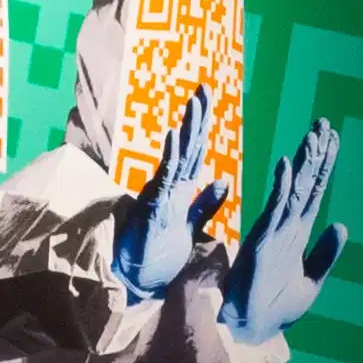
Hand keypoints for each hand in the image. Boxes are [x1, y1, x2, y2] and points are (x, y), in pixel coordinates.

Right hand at [111, 87, 223, 299]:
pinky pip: (164, 178)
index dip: (203, 126)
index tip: (208, 99)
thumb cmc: (160, 248)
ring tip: (194, 105)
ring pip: (178, 156)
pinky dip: (171, 157)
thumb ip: (206, 203)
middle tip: (204, 88)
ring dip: (186, 130)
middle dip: (196, 118)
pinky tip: (174, 137)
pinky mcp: (155, 206)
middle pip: (188, 146)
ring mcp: (162, 193)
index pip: (196, 150)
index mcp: (182, 187)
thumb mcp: (190, 223)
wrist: (138, 274)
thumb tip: (224, 180)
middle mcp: (171, 185)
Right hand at [227, 117, 345, 343]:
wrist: (251, 330)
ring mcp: (274, 231)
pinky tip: (288, 166)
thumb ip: (325, 255)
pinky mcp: (262, 241)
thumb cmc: (276, 308)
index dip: (323, 165)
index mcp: (297, 233)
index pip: (314, 191)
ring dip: (303, 163)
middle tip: (324, 123)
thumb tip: (342, 225)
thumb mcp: (311, 282)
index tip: (331, 138)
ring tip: (314, 135)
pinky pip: (274, 210)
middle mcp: (286, 226)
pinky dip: (282, 188)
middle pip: (304, 182)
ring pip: (292, 189)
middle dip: (315, 153)